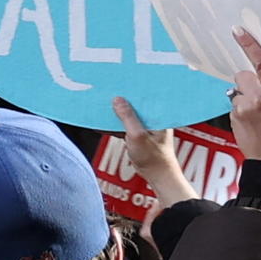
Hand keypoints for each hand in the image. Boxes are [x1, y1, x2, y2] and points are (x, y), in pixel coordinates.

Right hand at [107, 96, 193, 210]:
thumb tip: (117, 100)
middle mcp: (155, 119)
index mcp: (160, 116)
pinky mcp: (138, 135)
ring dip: (115, 113)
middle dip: (121, 100)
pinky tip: (99, 123)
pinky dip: (113, 124)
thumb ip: (127, 117)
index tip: (118, 82)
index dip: (132, 89)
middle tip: (105, 91)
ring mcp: (146, 127)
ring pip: (128, 115)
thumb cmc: (153, 158)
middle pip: (135, 105)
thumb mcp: (137, 136)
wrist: (158, 177)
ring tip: (99, 105)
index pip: (146, 97)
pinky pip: (124, 125)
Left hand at [229, 32, 260, 180]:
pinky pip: (236, 105)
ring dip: (247, 97)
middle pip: (244, 75)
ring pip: (239, 91)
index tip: (238, 31)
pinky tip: (255, 123)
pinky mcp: (234, 118)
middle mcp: (259, 99)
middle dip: (250, 81)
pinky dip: (243, 110)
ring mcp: (243, 109)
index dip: (250, 46)